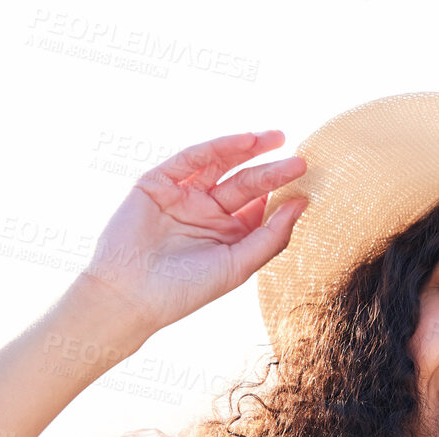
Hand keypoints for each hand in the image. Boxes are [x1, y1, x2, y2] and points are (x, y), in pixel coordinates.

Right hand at [77, 130, 307, 335]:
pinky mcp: (158, 182)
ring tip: (277, 138)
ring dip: (248, 149)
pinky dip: (218, 147)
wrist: (130, 296)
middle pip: (246, 184)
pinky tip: (245, 142)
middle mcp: (206, 212)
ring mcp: (182, 195)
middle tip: (301, 161)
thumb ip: (271, 236)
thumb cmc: (185, 290)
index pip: (260, 207)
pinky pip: (191, 158)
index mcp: (226, 235)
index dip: (282, 194)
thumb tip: (302, 203)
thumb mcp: (238, 265)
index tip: (307, 184)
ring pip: (221, 165)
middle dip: (272, 171)